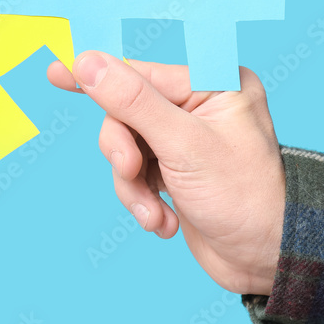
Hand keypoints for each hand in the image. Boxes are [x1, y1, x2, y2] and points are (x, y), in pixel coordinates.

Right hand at [48, 51, 285, 295]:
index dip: (98, 76)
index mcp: (214, 83)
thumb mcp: (183, 145)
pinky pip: (136, 174)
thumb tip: (88, 62)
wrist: (266, 261)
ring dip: (132, 185)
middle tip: (132, 172)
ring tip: (152, 212)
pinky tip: (163, 221)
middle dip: (124, 151)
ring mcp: (187, 140)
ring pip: (126, 147)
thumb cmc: (244, 198)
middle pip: (126, 113)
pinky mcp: (176, 171)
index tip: (57, 71)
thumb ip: (132, 102)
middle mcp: (200, 106)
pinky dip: (141, 199)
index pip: (140, 73)